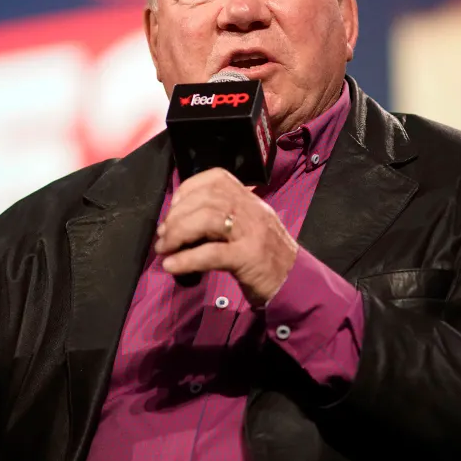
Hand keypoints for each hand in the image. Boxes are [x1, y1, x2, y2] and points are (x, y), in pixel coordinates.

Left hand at [154, 168, 298, 305]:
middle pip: (207, 199)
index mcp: (250, 200)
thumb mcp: (248, 228)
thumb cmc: (267, 257)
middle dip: (176, 215)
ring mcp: (252, 233)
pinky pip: (212, 253)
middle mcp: (252, 210)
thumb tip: (182, 221)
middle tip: (163, 236)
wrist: (297, 282)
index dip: (188, 189)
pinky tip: (172, 266)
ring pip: (207, 219)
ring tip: (165, 249)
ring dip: (177, 233)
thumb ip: (222, 219)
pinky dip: (186, 259)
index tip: (174, 208)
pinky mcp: (249, 258)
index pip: (216, 178)